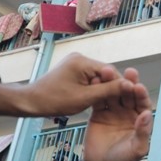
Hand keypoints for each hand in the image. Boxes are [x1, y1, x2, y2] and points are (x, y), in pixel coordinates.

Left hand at [8, 54, 135, 117]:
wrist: (31, 101)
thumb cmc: (56, 101)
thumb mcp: (85, 98)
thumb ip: (108, 90)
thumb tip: (129, 85)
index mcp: (82, 61)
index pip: (110, 71)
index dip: (119, 85)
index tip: (126, 99)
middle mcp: (80, 57)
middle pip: (104, 73)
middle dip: (109, 87)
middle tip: (114, 103)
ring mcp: (75, 62)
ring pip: (97, 76)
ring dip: (100, 88)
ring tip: (101, 102)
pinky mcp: (72, 69)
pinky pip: (89, 77)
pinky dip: (92, 87)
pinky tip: (91, 98)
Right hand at [78, 67, 153, 160]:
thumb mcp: (137, 149)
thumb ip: (142, 132)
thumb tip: (146, 114)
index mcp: (140, 119)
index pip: (142, 103)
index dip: (141, 95)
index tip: (137, 86)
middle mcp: (128, 113)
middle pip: (128, 95)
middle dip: (127, 83)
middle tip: (126, 72)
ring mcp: (113, 112)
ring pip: (113, 94)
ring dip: (111, 83)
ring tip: (107, 71)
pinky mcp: (99, 113)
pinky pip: (98, 100)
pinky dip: (96, 91)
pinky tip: (94, 81)